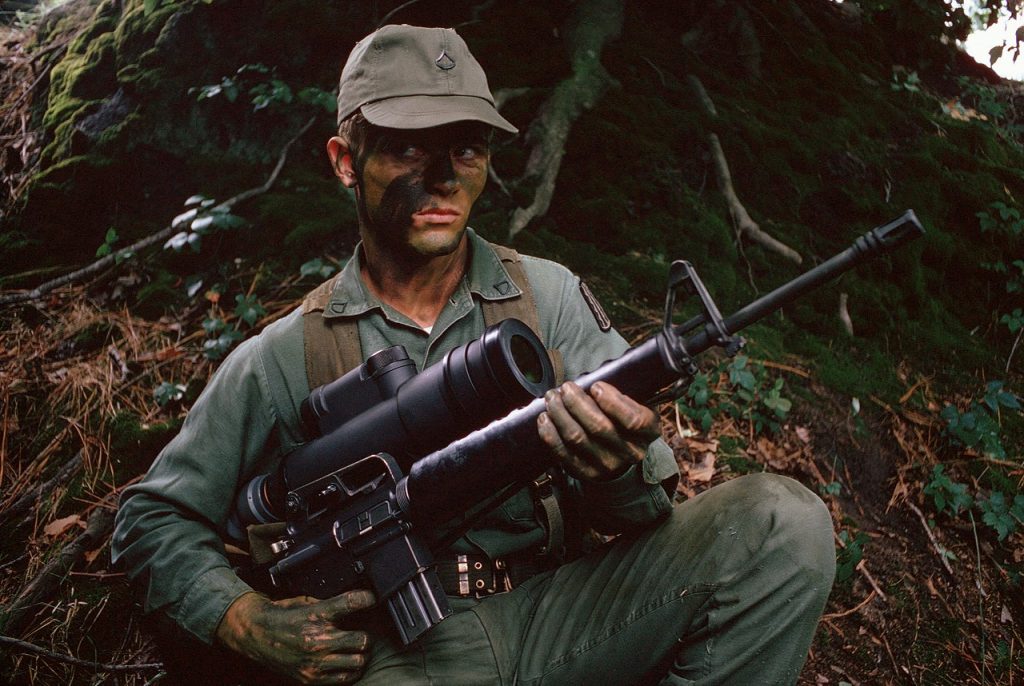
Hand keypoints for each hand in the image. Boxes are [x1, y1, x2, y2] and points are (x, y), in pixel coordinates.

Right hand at [216, 590, 374, 684]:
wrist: (256, 634)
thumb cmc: (282, 616)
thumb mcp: (306, 602)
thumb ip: (330, 605)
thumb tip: (355, 604)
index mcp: (317, 615)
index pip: (352, 603)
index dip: (367, 599)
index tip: (370, 600)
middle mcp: (318, 639)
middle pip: (363, 640)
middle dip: (365, 636)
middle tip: (362, 634)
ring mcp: (315, 661)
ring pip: (358, 661)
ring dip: (360, 654)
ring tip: (355, 650)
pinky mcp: (311, 677)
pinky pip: (344, 677)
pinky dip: (349, 670)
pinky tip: (345, 662)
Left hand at [537, 381, 659, 481]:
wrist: (621, 458)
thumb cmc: (625, 421)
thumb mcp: (637, 405)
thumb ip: (623, 392)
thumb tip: (592, 379)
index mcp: (649, 432)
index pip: (634, 420)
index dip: (613, 402)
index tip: (596, 386)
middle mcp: (631, 452)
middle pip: (600, 427)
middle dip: (577, 403)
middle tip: (566, 387)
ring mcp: (607, 465)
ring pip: (578, 438)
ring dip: (560, 414)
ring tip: (552, 398)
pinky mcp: (586, 472)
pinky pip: (563, 453)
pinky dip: (550, 434)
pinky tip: (545, 418)